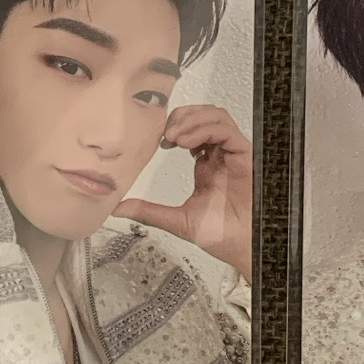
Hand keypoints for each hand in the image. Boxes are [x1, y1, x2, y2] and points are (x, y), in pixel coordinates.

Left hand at [114, 104, 254, 283]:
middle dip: (182, 117)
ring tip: (173, 136)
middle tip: (164, 134)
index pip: (192, 129)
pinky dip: (204, 129)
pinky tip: (187, 142)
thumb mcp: (177, 220)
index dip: (174, 127)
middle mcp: (220, 155)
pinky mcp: (244, 155)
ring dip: (192, 120)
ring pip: (216, 117)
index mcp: (207, 165)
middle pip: (204, 116)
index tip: (158, 141)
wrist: (243, 248)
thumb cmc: (222, 236)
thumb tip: (119, 209)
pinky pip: (226, 130)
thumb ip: (149, 211)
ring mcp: (233, 153)